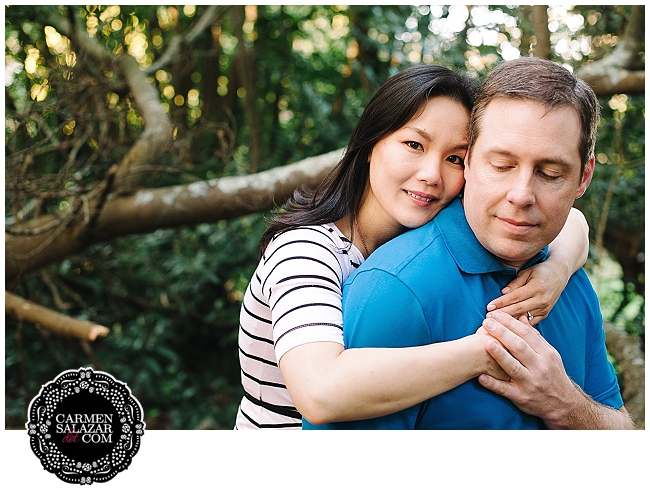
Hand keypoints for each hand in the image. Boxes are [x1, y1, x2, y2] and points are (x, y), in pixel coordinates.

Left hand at [476, 310, 580, 424]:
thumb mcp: (549, 354)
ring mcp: (530, 383)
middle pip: (519, 347)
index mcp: (546, 354)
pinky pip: (505, 390)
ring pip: (513, 368)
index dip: (510, 322)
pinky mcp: (521, 398)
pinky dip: (493, 384)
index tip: (496, 314)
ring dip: (499, 355)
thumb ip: (534, 337)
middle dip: (502, 333)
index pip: (527, 334)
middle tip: (487, 322)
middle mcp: (539, 368)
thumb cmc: (552, 374)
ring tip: (486, 343)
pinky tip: (481, 376)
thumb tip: (521, 317)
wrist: (563, 405)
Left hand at [486, 262, 567, 324]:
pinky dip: (520, 324)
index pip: (515, 297)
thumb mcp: (528, 272)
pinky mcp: (545, 314)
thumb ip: (515, 283)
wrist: (560, 274)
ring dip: (509, 321)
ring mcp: (544, 308)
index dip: (501, 302)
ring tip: (495, 323)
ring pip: (524, 317)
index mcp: (536, 287)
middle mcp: (541, 299)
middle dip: (502, 314)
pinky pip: (531, 322)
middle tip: (488, 317)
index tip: (489, 306)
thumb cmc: (541, 271)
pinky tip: (509, 328)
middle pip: (518, 309)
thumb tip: (503, 292)